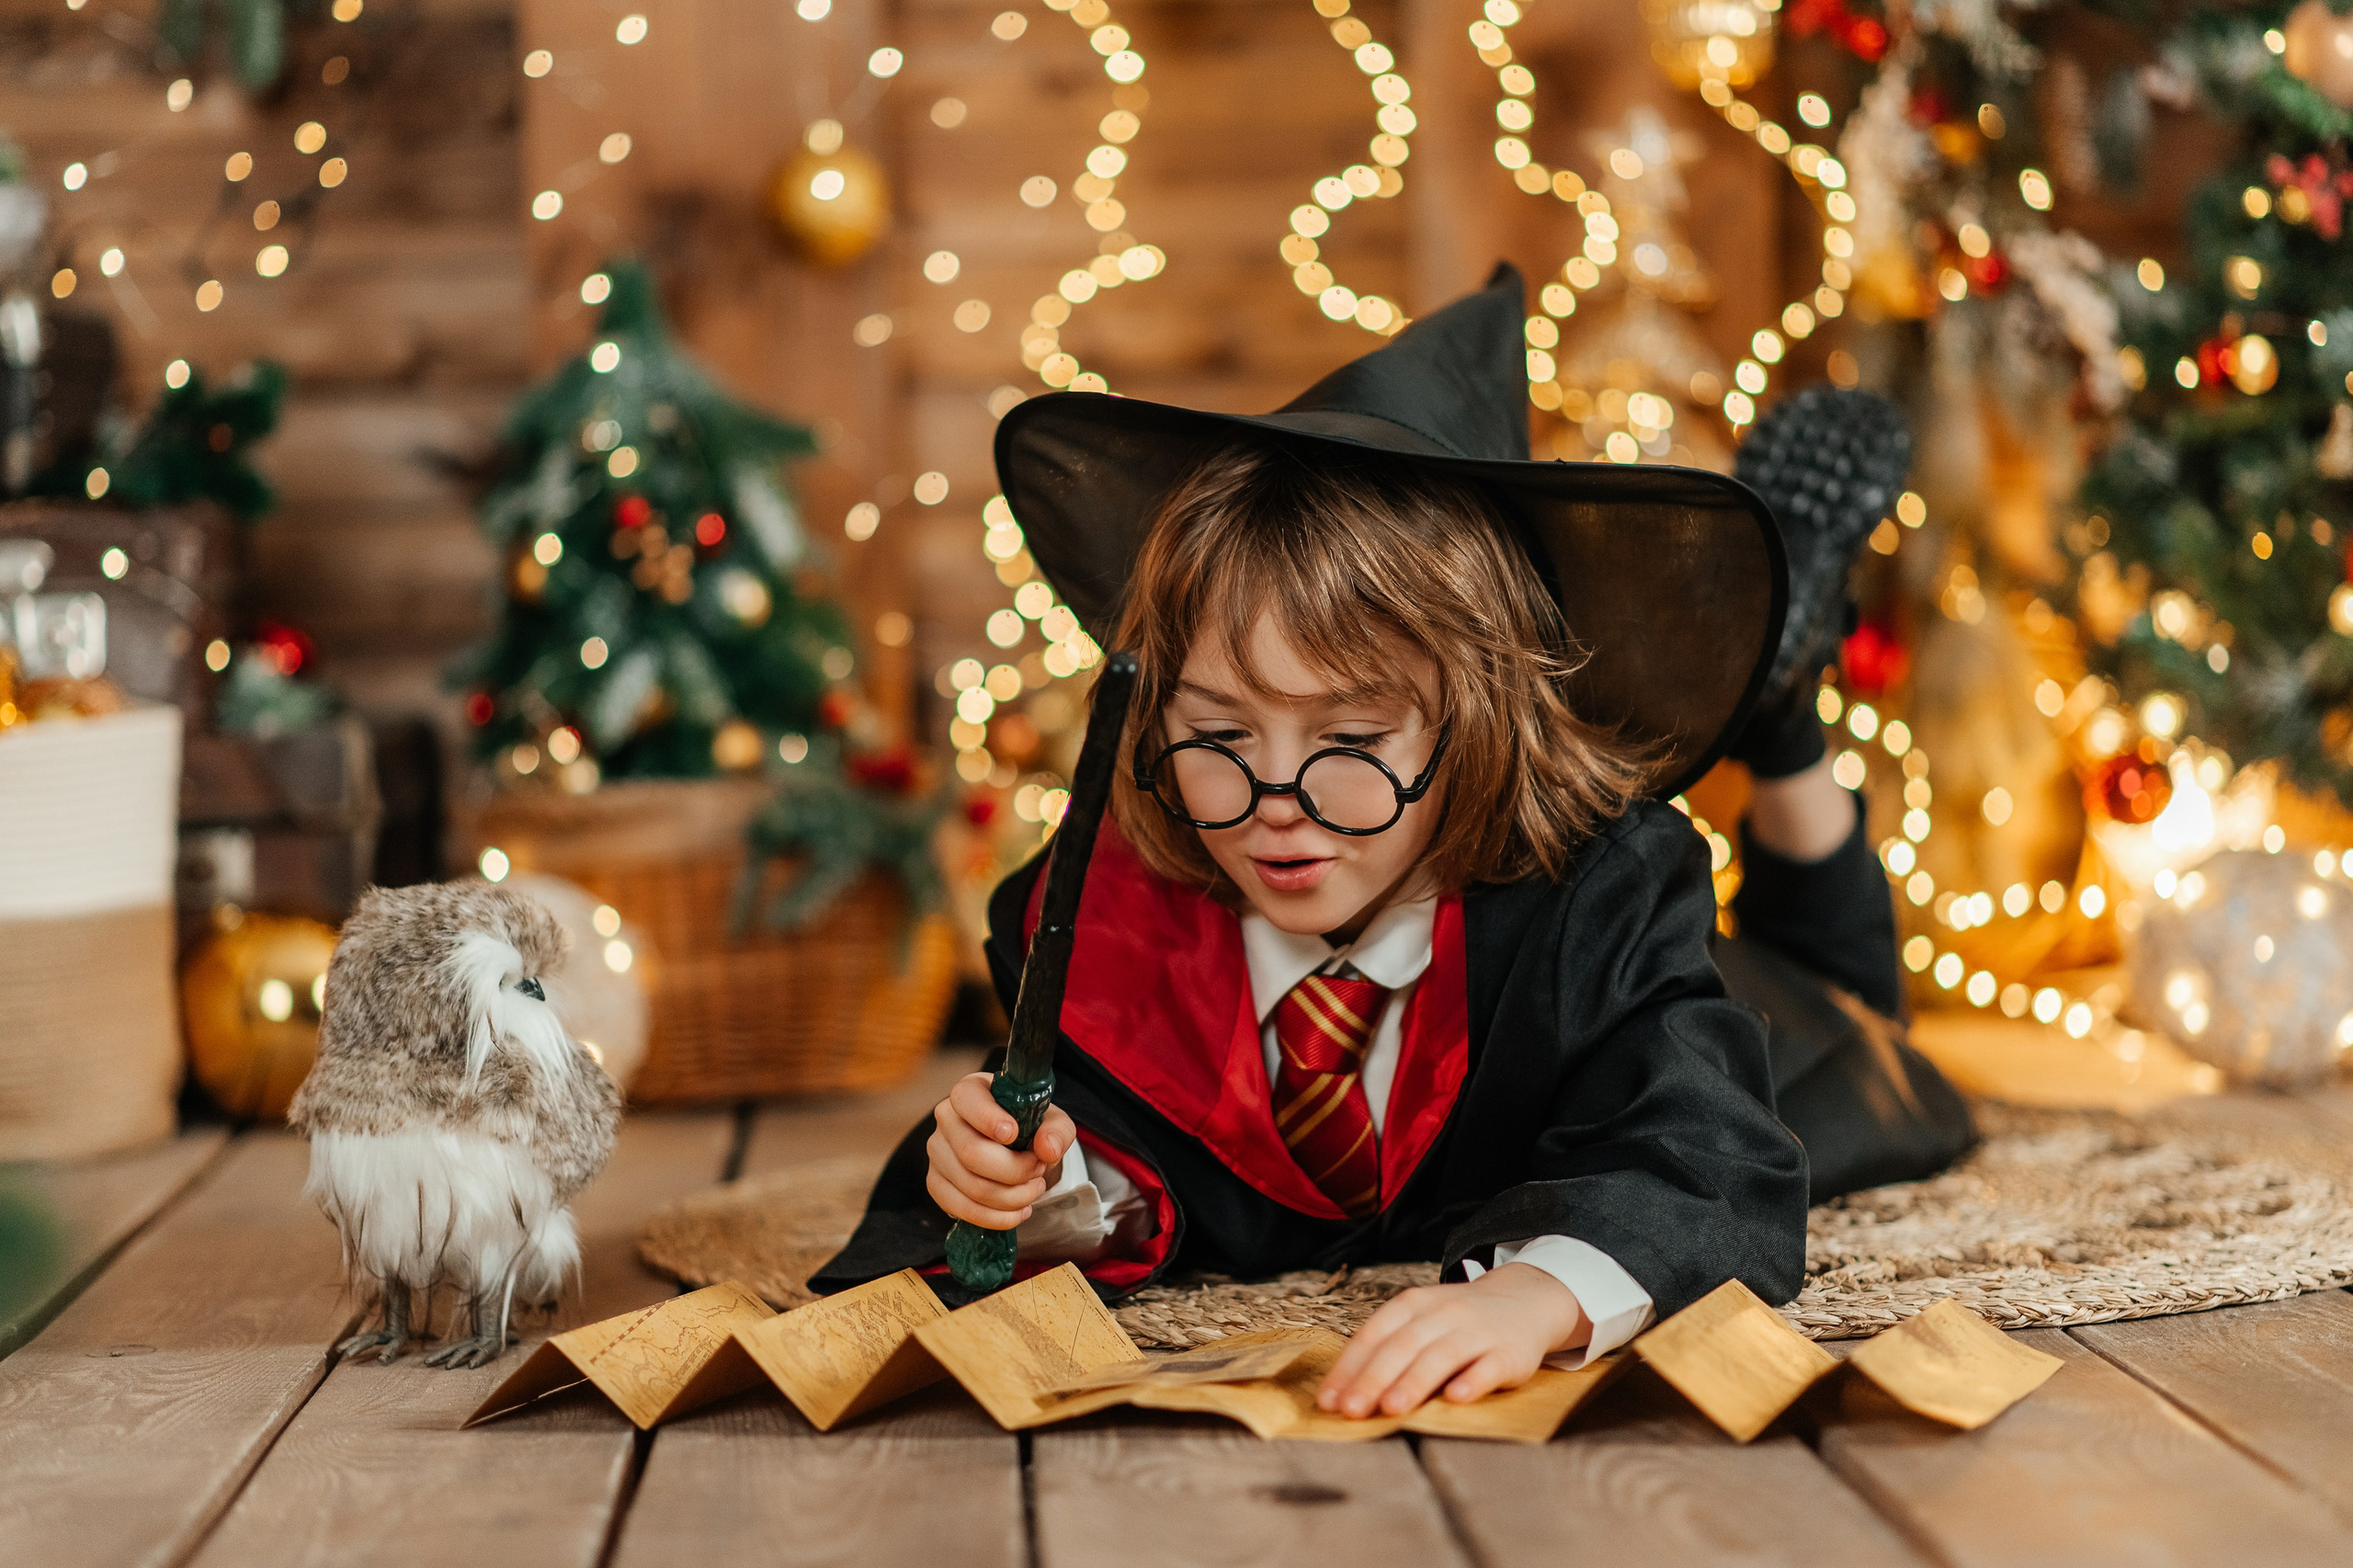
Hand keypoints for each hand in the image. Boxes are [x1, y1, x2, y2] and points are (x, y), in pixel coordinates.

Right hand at [925, 1071, 1078, 1230]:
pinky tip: (1018, 1211)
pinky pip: (961, 1209)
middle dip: (1015, 1170)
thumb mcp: (1053, 1122)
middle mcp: (947, 1118)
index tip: (1013, 1134)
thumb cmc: (1030, 1128)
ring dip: (1012, 1197)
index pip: (967, 1099)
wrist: (1018, 1150)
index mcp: (971, 1091)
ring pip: (971, 1186)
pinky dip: (996, 1217)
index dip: (989, 1119)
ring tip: (1033, 1190)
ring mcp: (937, 1152)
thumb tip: (1046, 1149)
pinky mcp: (936, 1183)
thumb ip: (1056, 1131)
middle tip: (1038, 1170)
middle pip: (971, 1153)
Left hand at [1317, 1263, 1588, 1418]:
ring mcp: (1477, 1331)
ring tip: (1391, 1409)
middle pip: (1402, 1346)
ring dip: (1414, 1382)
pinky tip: (1455, 1399)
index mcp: (1413, 1304)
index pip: (1374, 1335)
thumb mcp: (1421, 1320)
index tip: (1329, 1401)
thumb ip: (1388, 1349)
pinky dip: (1472, 1381)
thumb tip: (1343, 1394)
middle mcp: (1443, 1313)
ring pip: (1441, 1355)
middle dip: (1373, 1380)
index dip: (1350, 1368)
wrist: (1525, 1300)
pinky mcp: (1509, 1352)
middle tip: (1352, 1411)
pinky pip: (1488, 1366)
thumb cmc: (1459, 1321)